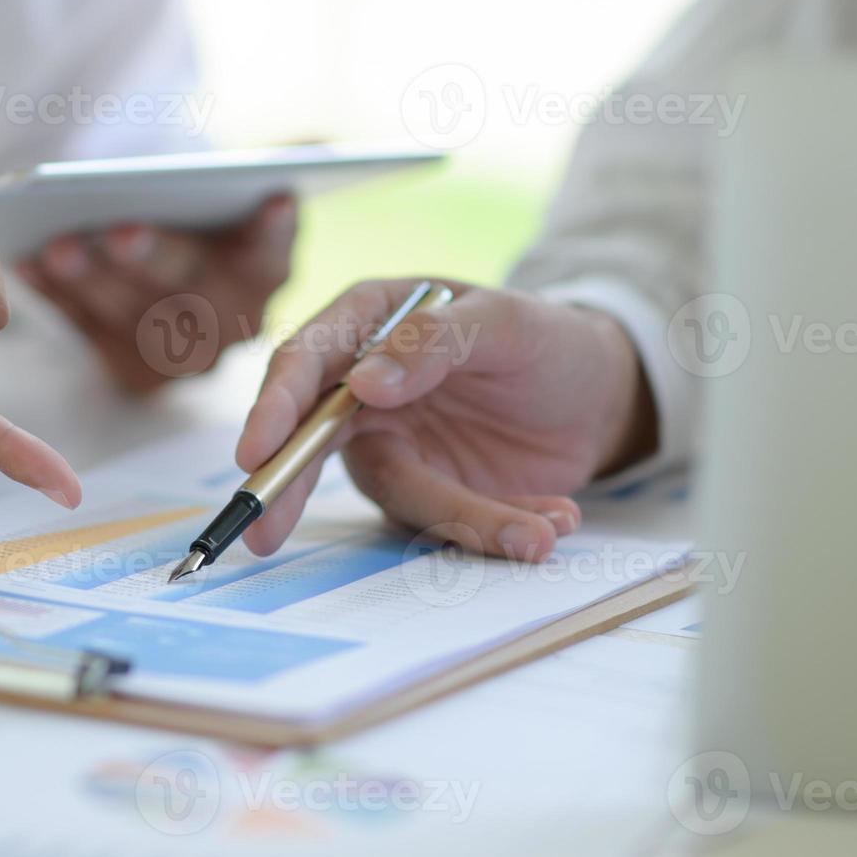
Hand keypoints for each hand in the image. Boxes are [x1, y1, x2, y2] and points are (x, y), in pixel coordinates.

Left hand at [17, 195, 296, 393]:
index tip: (273, 201)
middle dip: (154, 257)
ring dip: (92, 280)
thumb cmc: (187, 219)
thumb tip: (265, 153)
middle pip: (191, 284)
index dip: (274, 229)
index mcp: (265, 269)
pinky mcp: (136, 373)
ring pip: (133, 313)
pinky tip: (29, 264)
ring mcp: (184, 355)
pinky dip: (57, 296)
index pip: (274, 248)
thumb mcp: (218, 194)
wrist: (162, 279)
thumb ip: (235, 177)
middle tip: (121, 233)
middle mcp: (233, 320)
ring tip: (57, 247)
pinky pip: (90, 331)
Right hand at [235, 280, 657, 560]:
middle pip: (307, 440)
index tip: (256, 452)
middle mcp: (362, 386)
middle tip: (262, 536)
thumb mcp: (507, 323)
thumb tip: (361, 385)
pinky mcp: (428, 491)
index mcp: (367, 320)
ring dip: (464, 520)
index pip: (304, 362)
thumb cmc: (546, 340)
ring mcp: (392, 444)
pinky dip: (499, 528)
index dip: (274, 408)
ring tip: (540, 531)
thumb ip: (435, 341)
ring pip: (396, 494)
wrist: (600, 395)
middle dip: (287, 490)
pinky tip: (554, 517)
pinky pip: (446, 522)